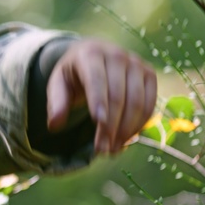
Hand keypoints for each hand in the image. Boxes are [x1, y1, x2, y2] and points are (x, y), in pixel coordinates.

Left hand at [46, 38, 156, 154]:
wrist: (94, 57)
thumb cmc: (74, 74)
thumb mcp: (58, 84)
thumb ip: (56, 103)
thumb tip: (54, 125)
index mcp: (90, 54)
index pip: (96, 79)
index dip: (99, 102)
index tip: (99, 124)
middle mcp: (116, 55)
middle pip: (117, 95)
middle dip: (110, 126)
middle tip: (102, 150)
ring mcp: (136, 63)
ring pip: (136, 101)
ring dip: (126, 130)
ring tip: (112, 150)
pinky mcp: (150, 74)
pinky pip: (149, 103)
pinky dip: (139, 124)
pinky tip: (126, 139)